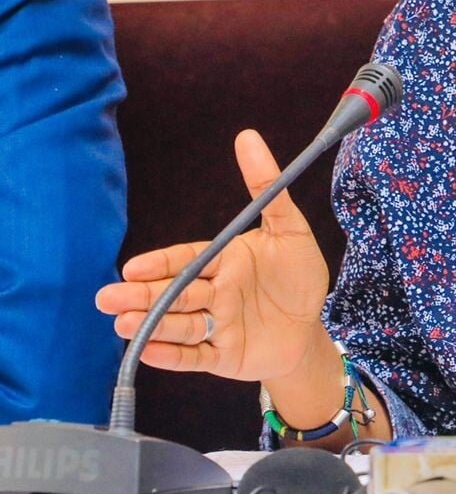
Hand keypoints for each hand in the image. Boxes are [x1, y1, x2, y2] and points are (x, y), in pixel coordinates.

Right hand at [95, 129, 331, 382]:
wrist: (311, 326)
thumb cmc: (299, 275)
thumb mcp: (290, 228)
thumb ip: (267, 187)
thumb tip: (247, 137)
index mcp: (223, 261)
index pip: (187, 260)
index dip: (161, 263)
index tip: (134, 265)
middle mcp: (213, 293)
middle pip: (174, 293)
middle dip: (141, 295)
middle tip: (107, 298)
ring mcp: (215, 326)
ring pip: (178, 324)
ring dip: (151, 324)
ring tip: (122, 323)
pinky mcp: (223, 356)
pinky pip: (195, 357)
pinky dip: (173, 356)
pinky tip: (148, 351)